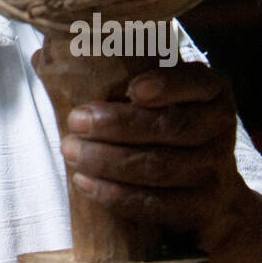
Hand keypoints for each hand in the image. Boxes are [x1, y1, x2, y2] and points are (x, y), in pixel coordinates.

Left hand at [36, 54, 254, 253]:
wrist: (210, 193)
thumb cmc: (166, 129)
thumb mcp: (155, 95)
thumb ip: (111, 72)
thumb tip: (44, 55)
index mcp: (210, 91)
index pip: (194, 81)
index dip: (167, 85)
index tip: (133, 89)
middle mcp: (218, 127)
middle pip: (171, 127)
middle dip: (118, 125)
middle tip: (76, 121)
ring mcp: (213, 170)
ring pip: (159, 167)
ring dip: (109, 161)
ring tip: (71, 151)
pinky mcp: (200, 207)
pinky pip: (156, 205)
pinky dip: (116, 195)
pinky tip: (85, 182)